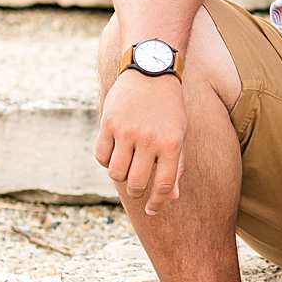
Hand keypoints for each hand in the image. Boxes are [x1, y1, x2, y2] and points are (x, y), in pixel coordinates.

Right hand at [94, 69, 189, 216]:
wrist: (151, 70)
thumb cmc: (169, 107)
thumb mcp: (179, 134)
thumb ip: (175, 165)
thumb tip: (169, 197)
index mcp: (171, 144)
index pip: (163, 186)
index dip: (157, 203)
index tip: (152, 210)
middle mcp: (149, 140)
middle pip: (136, 183)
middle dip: (136, 190)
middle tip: (137, 185)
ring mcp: (127, 131)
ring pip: (116, 173)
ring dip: (120, 175)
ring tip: (127, 166)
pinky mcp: (108, 123)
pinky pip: (101, 156)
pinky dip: (107, 160)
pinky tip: (115, 153)